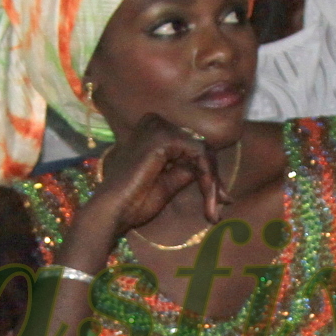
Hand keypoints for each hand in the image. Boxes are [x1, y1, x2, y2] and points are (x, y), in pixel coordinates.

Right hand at [80, 115, 230, 246]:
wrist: (112, 212)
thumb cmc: (133, 201)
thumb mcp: (167, 183)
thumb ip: (186, 170)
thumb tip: (210, 170)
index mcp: (152, 131)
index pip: (191, 146)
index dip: (208, 173)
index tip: (220, 200)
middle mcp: (155, 123)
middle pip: (199, 147)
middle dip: (212, 178)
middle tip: (223, 205)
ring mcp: (159, 127)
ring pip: (202, 152)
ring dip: (211, 182)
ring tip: (214, 211)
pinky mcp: (164, 137)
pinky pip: (199, 155)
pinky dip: (207, 179)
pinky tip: (209, 200)